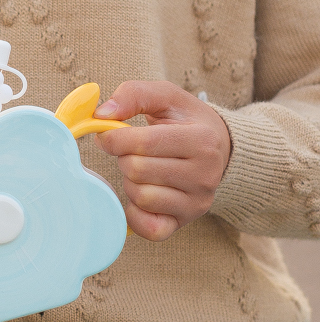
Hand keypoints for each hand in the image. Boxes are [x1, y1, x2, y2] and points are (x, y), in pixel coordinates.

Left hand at [94, 80, 230, 241]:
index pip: (143, 143)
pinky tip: (141, 195)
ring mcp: (196, 203)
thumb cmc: (186, 122)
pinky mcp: (184, 223)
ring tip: (144, 171)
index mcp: (202, 140)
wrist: (220, 151)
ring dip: (131, 183)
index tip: (109, 134)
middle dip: (125, 159)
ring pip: (140, 197)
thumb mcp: (167, 97)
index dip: (114, 138)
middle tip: (134, 153)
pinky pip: (146, 228)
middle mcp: (205, 175)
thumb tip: (101, 113)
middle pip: (137, 171)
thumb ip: (134, 94)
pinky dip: (135, 212)